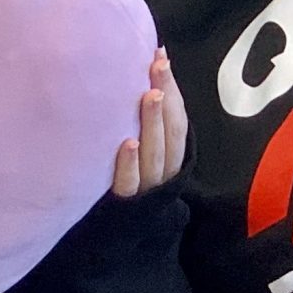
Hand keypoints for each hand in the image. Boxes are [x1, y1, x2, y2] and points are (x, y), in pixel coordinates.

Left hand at [112, 49, 186, 196]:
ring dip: (153, 122)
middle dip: (167, 96)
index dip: (172, 88)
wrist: (114, 237)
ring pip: (155, 154)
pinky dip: (128, 163)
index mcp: (171, 156)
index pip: (178, 118)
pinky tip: (128, 142)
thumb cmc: (127, 182)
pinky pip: (128, 183)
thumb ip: (144, 125)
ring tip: (150, 94)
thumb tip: (140, 76)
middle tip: (158, 65)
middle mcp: (163, 171)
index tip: (160, 55)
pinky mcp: (122, 204)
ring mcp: (145, 188)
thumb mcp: (143, 154)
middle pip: (170, 132)